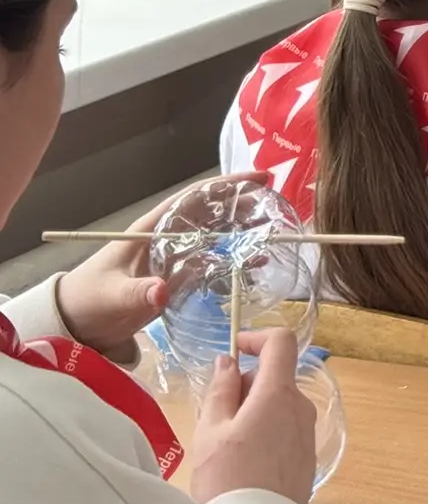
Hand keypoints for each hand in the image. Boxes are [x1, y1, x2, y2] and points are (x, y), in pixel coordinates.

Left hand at [54, 177, 257, 355]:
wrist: (74, 324)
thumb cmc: (88, 300)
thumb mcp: (110, 295)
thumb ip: (136, 292)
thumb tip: (163, 291)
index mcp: (151, 229)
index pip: (194, 198)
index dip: (227, 186)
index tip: (259, 179)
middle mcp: (167, 237)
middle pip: (212, 213)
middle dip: (244, 205)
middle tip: (276, 205)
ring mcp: (174, 258)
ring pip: (216, 236)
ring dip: (244, 231)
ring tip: (274, 229)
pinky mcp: (178, 279)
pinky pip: (213, 263)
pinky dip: (235, 260)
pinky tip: (257, 263)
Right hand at [190, 329, 318, 503]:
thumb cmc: (229, 479)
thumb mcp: (211, 430)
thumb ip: (221, 389)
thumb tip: (228, 362)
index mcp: (279, 394)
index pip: (282, 342)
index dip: (258, 337)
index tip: (235, 348)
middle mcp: (301, 407)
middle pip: (276, 377)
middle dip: (246, 385)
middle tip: (217, 415)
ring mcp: (308, 431)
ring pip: (280, 404)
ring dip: (255, 410)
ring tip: (227, 443)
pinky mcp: (308, 454)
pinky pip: (286, 428)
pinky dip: (266, 430)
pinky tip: (245, 459)